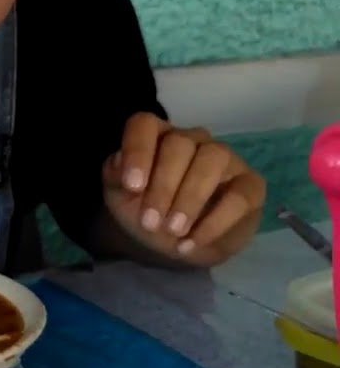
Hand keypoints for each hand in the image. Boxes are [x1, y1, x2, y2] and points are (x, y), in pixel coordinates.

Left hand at [102, 112, 264, 265]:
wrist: (172, 242)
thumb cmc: (144, 210)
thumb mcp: (120, 196)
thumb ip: (116, 176)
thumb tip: (122, 164)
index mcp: (156, 136)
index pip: (144, 125)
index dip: (137, 151)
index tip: (131, 187)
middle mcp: (192, 139)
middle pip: (179, 143)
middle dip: (163, 185)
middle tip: (150, 222)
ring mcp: (225, 158)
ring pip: (213, 159)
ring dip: (190, 198)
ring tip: (173, 231)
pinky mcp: (250, 184)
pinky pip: (240, 196)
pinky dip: (214, 222)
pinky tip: (191, 243)